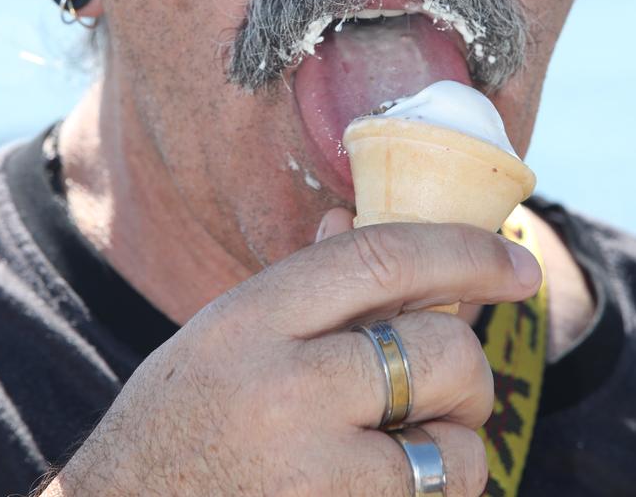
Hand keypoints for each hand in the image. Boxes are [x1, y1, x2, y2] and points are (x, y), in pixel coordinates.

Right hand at [42, 220, 540, 496]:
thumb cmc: (174, 426)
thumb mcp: (221, 335)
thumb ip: (300, 284)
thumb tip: (356, 219)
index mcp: (250, 318)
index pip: (381, 257)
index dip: (463, 250)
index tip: (515, 262)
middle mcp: (280, 390)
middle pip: (438, 350)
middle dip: (467, 367)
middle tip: (452, 387)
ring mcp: (309, 476)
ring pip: (453, 447)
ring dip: (457, 445)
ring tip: (415, 449)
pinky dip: (437, 495)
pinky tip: (393, 488)